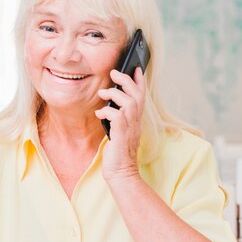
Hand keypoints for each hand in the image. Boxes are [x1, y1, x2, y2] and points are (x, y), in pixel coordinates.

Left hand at [95, 67, 145, 181]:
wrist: (121, 174)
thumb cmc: (118, 154)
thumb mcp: (119, 133)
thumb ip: (118, 120)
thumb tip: (109, 108)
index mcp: (137, 121)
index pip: (142, 96)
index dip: (140, 81)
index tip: (135, 68)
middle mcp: (136, 123)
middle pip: (137, 95)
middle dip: (126, 80)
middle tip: (114, 73)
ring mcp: (131, 129)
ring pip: (129, 102)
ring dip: (114, 94)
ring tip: (102, 94)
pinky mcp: (122, 135)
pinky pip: (117, 116)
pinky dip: (107, 111)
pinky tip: (99, 115)